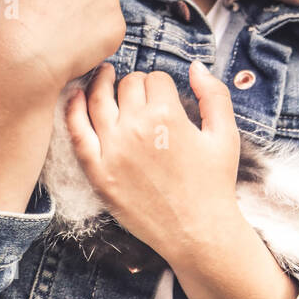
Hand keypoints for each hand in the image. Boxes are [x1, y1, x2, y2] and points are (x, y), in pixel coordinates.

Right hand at [0, 0, 125, 103]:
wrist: (26, 56)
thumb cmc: (12, 21)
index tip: (48, 4)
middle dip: (78, 1)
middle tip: (60, 23)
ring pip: (102, 8)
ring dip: (90, 20)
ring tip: (67, 38)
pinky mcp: (118, 24)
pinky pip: (110, 31)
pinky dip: (98, 41)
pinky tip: (78, 49)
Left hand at [64, 60, 242, 265]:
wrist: (198, 232)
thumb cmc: (214, 184)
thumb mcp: (225, 134)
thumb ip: (214, 94)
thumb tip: (195, 66)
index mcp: (167, 115)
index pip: (155, 79)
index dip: (160, 84)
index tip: (162, 94)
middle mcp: (136, 128)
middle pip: (127, 85)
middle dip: (135, 84)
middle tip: (139, 94)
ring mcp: (112, 150)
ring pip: (98, 99)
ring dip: (100, 83)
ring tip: (103, 76)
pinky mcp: (97, 171)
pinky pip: (77, 131)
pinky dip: (73, 109)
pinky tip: (75, 96)